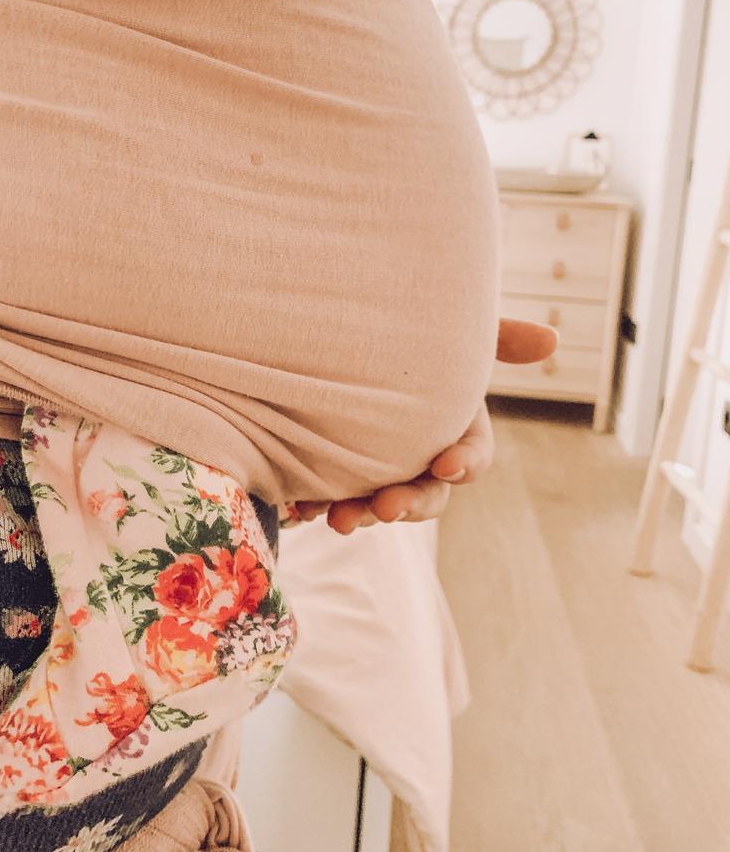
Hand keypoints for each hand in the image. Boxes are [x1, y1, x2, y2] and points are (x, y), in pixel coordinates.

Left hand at [295, 317, 558, 534]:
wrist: (344, 336)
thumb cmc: (412, 334)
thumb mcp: (451, 333)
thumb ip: (497, 337)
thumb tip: (552, 339)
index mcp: (454, 430)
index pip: (471, 458)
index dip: (463, 465)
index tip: (445, 464)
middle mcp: (419, 458)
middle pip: (426, 496)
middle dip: (409, 504)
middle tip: (385, 507)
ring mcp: (377, 469)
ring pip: (377, 505)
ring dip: (361, 514)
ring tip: (339, 518)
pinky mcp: (335, 471)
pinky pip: (328, 498)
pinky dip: (314, 505)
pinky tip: (299, 507)